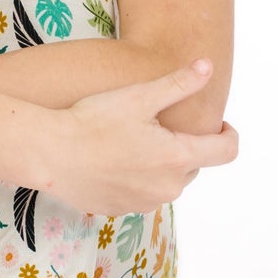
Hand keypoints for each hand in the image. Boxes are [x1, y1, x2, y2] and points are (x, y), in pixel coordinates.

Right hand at [45, 60, 238, 214]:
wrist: (49, 153)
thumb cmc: (93, 122)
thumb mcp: (138, 97)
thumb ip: (179, 84)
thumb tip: (208, 66)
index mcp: (178, 158)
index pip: (226, 151)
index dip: (228, 134)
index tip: (218, 124)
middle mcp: (168, 187)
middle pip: (192, 165)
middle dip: (182, 146)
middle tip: (154, 125)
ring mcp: (144, 203)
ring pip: (165, 181)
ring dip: (158, 164)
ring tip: (128, 142)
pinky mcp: (120, 210)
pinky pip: (140, 194)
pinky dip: (134, 178)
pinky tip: (110, 160)